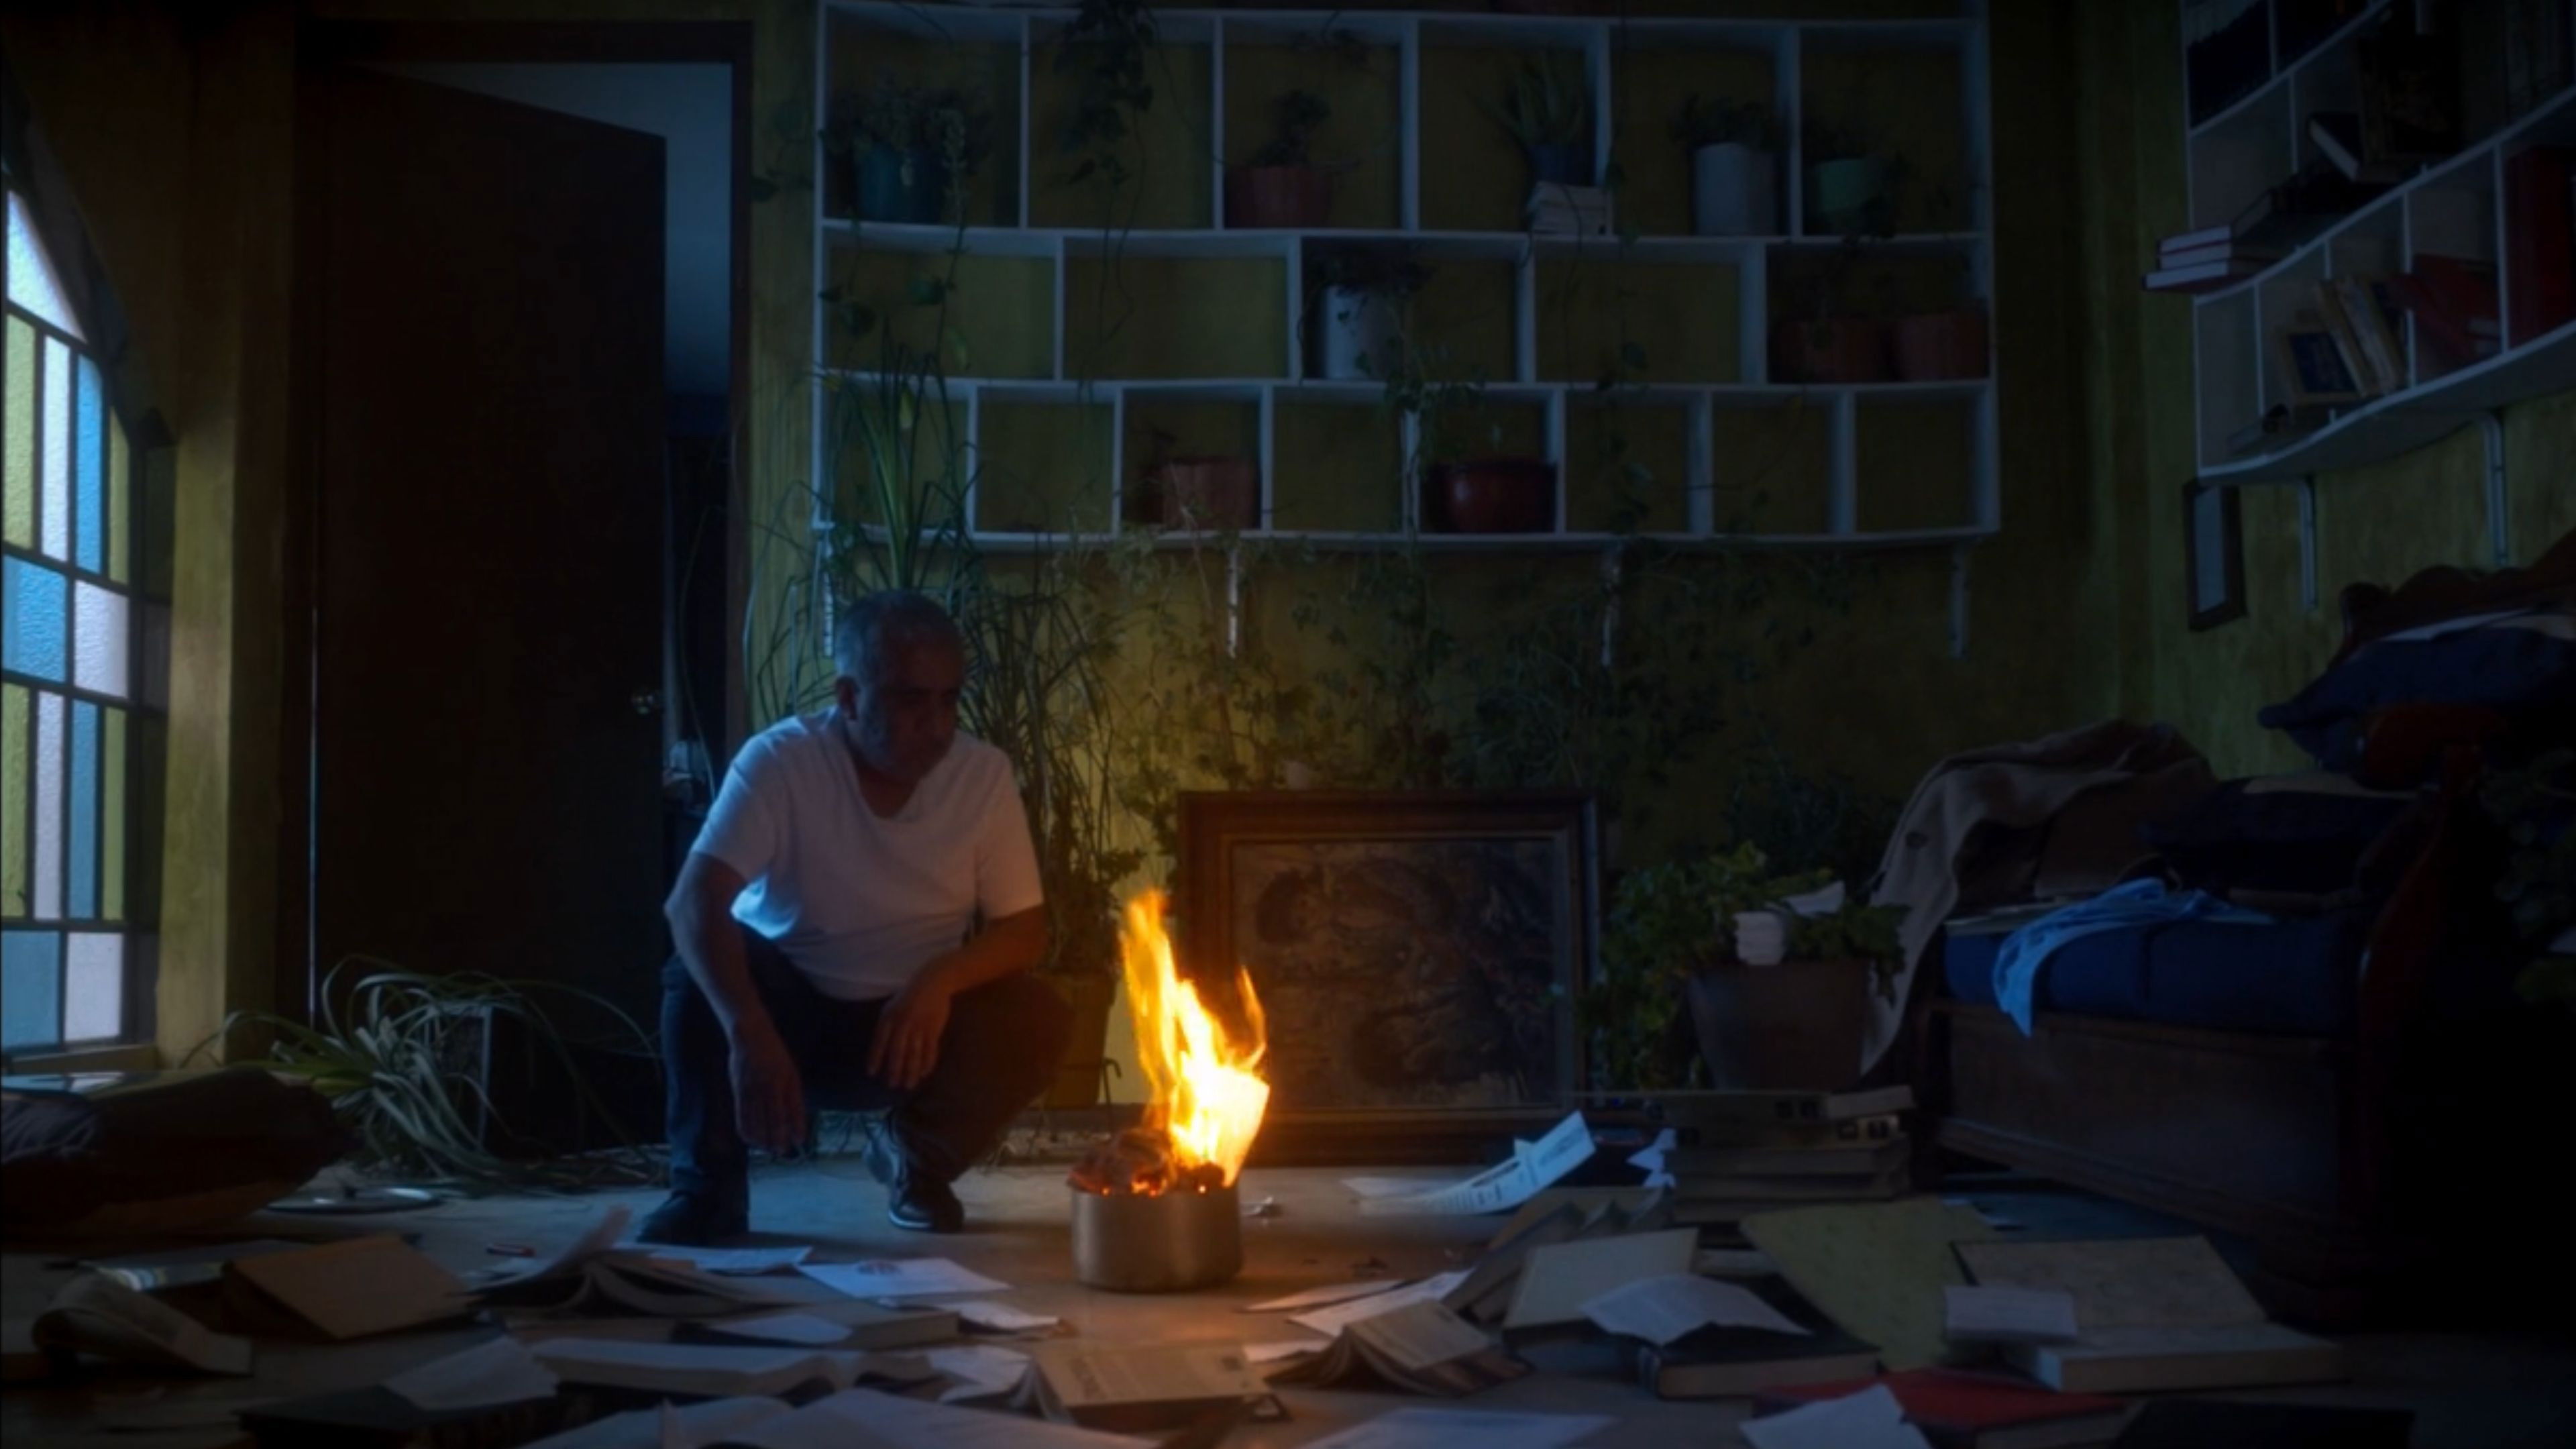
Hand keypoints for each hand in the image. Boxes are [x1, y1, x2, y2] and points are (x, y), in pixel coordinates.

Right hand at [728, 1019, 806, 1154]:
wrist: (750, 1036)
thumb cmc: (775, 1055)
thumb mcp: (790, 1072)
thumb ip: (793, 1095)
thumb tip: (796, 1120)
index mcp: (785, 1080)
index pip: (792, 1109)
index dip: (796, 1127)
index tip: (800, 1141)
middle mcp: (769, 1086)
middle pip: (773, 1119)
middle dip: (778, 1138)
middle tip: (782, 1152)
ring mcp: (752, 1089)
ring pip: (757, 1120)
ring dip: (763, 1138)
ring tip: (769, 1149)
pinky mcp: (738, 1090)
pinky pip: (741, 1115)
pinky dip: (747, 1130)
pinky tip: (751, 1140)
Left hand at [868, 977, 953, 1090]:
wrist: (933, 983)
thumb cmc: (908, 996)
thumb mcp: (891, 1006)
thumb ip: (886, 1025)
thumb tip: (880, 1048)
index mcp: (889, 1016)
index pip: (880, 1041)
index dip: (875, 1057)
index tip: (872, 1073)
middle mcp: (903, 1023)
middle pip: (898, 1050)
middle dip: (894, 1069)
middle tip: (892, 1085)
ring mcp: (920, 1026)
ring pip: (915, 1053)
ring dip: (912, 1071)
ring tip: (909, 1085)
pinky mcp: (934, 1028)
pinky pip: (930, 1049)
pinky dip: (928, 1062)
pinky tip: (924, 1073)